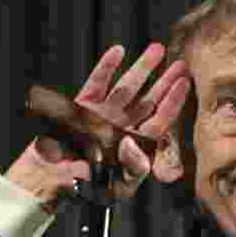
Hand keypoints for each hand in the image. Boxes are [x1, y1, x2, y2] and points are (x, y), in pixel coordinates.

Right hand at [6, 43, 189, 208]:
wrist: (52, 180)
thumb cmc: (88, 187)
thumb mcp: (118, 185)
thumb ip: (132, 167)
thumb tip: (133, 144)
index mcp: (135, 144)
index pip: (159, 120)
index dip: (172, 101)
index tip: (184, 83)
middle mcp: (123, 126)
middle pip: (149, 100)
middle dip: (164, 81)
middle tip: (179, 64)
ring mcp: (104, 113)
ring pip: (127, 87)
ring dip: (142, 68)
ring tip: (157, 50)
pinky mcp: (83, 105)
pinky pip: (98, 82)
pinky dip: (107, 67)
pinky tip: (118, 51)